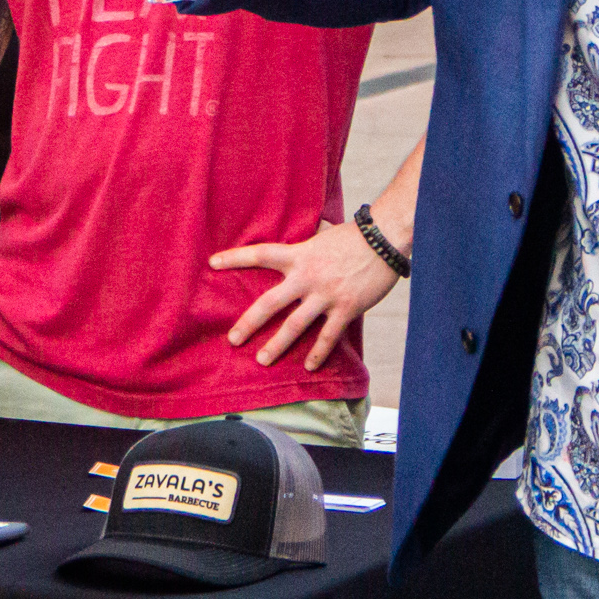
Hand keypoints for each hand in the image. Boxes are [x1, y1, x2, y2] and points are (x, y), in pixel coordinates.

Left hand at [214, 221, 401, 370]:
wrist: (385, 239)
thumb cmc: (354, 235)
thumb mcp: (323, 233)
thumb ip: (307, 240)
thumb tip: (303, 231)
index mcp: (299, 254)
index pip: (260, 254)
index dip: (235, 257)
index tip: (212, 262)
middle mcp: (307, 276)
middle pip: (270, 302)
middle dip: (249, 323)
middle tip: (233, 340)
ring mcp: (326, 294)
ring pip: (295, 325)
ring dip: (277, 345)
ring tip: (262, 360)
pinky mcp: (346, 308)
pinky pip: (328, 336)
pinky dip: (318, 353)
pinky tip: (309, 366)